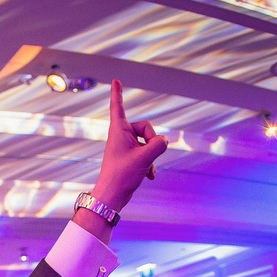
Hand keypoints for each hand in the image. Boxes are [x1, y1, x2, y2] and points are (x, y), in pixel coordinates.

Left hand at [90, 79, 168, 213]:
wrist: (112, 196)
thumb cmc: (122, 175)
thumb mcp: (145, 158)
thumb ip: (158, 145)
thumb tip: (164, 141)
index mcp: (118, 130)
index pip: (117, 107)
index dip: (117, 93)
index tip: (114, 80)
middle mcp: (121, 136)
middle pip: (146, 128)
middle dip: (152, 141)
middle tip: (146, 156)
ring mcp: (126, 147)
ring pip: (148, 143)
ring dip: (152, 156)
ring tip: (144, 169)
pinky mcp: (130, 158)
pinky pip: (147, 154)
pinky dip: (150, 164)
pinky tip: (149, 175)